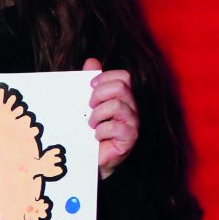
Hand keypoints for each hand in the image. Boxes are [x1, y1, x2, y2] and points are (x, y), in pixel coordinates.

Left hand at [83, 58, 137, 179]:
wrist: (90, 158)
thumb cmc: (89, 129)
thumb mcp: (86, 103)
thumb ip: (90, 83)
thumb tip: (91, 61)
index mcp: (122, 96)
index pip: (122, 76)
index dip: (105, 77)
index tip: (89, 86)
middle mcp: (130, 107)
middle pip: (121, 87)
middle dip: (98, 95)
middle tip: (89, 107)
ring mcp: (132, 123)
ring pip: (117, 105)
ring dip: (97, 115)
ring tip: (91, 124)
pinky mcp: (129, 138)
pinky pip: (115, 127)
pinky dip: (101, 131)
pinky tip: (96, 137)